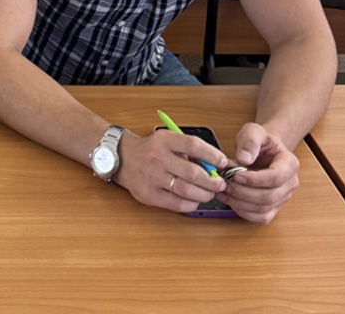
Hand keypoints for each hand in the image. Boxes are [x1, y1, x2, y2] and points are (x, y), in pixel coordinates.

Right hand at [111, 129, 227, 213]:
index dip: (212, 155)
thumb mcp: (167, 140)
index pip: (193, 145)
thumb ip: (188, 150)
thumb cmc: (150, 150)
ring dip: (204, 194)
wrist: (122, 159)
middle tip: (220, 184)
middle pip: (193, 173)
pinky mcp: (148, 195)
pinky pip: (177, 204)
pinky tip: (194, 199)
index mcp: (163, 140)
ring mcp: (151, 177)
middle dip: (213, 181)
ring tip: (209, 193)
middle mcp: (157, 158)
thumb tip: (213, 166)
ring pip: (187, 191)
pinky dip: (191, 204)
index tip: (222, 162)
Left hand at [216, 123, 299, 223]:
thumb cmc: (259, 141)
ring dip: (240, 202)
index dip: (255, 179)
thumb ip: (249, 141)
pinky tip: (229, 200)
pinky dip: (243, 211)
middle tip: (224, 183)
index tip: (236, 175)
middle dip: (243, 192)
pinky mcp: (273, 207)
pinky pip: (260, 217)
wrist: (263, 150)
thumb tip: (244, 159)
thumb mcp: (253, 131)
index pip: (276, 177)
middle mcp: (290, 183)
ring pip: (263, 209)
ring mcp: (282, 197)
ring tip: (222, 190)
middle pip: (269, 196)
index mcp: (289, 164)